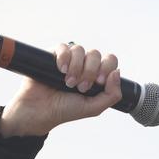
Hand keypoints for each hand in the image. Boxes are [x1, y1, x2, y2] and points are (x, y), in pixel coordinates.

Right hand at [0, 43, 123, 136]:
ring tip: (68, 83)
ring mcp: (69, 59)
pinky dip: (64, 58)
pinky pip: (63, 47)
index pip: (110, 60)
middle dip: (89, 71)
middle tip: (81, 87)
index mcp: (96, 75)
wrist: (40, 110)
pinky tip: (60, 70)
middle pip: (95, 54)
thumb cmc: (66, 110)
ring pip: (80, 49)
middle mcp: (84, 65)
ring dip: (76, 68)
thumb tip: (117, 72)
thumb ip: (112, 95)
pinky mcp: (53, 55)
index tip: (99, 82)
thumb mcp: (94, 108)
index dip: (106, 68)